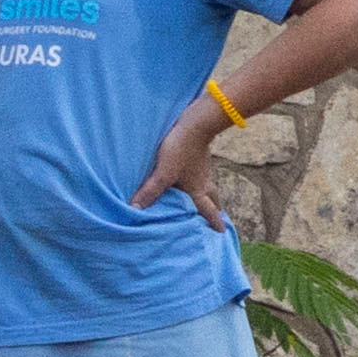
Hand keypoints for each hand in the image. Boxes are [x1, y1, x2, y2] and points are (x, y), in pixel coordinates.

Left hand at [136, 94, 228, 212]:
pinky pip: (203, 176)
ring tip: (206, 202)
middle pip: (213, 200)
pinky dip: (201, 182)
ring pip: (209, 188)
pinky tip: (193, 179)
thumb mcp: (163, 172)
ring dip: (210, 197)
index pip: (208, 210)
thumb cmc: (181, 149)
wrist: (196, 123)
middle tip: (218, 219)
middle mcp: (204, 182)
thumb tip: (136, 208)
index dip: (214, 222)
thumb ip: (151, 190)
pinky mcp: (199, 158)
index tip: (222, 233)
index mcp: (199, 190)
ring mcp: (203, 169)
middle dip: (215, 211)